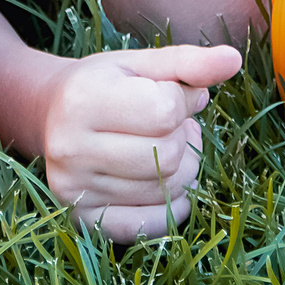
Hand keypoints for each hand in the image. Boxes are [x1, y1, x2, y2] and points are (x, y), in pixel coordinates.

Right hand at [36, 43, 242, 242]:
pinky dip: (172, 208)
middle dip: (182, 139)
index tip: (173, 93)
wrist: (50, 115)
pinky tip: (166, 184)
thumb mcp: (141, 64)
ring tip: (164, 146)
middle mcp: (71, 148)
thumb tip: (233, 60)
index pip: (164, 111)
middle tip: (172, 126)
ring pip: (164, 190)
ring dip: (181, 169)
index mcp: (83, 100)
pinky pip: (150, 225)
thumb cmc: (105, 85)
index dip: (183, 100)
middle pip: (166, 156)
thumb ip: (188, 62)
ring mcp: (74, 189)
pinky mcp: (81, 220)